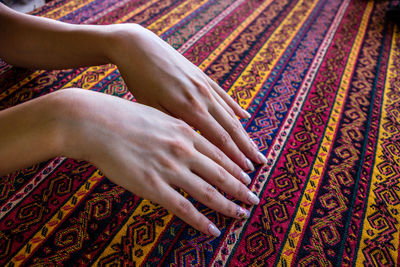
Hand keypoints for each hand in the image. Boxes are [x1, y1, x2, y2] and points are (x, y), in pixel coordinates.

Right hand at [56, 89, 259, 235]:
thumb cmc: (124, 116)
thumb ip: (178, 128)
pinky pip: (183, 208)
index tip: (248, 176)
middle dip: (241, 188)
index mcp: (185, 131)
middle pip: (221, 173)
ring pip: (208, 192)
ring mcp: (170, 169)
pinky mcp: (153, 186)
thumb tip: (190, 136)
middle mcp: (183, 149)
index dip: (236, 166)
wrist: (95, 122)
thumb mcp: (159, 115)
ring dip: (229, 205)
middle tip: (254, 198)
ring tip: (242, 214)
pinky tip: (212, 229)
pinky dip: (201, 221)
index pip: (220, 152)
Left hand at [106, 24, 266, 170]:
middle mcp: (203, 97)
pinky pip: (224, 95)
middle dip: (246, 149)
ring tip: (255, 148)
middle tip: (260, 164)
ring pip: (230, 114)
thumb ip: (175, 126)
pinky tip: (245, 116)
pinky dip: (235, 108)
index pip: (219, 139)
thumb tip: (194, 147)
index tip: (246, 172)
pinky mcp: (202, 76)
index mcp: (190, 108)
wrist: (137, 46)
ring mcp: (205, 85)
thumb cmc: (139, 80)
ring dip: (244, 133)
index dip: (234, 157)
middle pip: (231, 128)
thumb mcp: (152, 108)